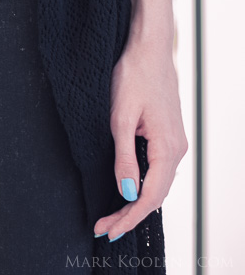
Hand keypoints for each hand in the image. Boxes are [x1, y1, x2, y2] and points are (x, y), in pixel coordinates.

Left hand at [94, 31, 187, 241]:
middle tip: (103, 229)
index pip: (149, 196)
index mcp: (168, 148)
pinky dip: (141, 186)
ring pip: (157, 184)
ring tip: (111, 217)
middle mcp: (176, 149)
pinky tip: (126, 191)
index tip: (106, 230)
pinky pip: (156, 170)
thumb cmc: (133, 76)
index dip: (128, 217)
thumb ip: (124, 156)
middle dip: (129, 215)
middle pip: (155, 195)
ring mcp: (173, 143)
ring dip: (135, 203)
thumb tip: (127, 192)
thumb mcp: (120, 117)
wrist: (148, 50)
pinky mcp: (165, 136)